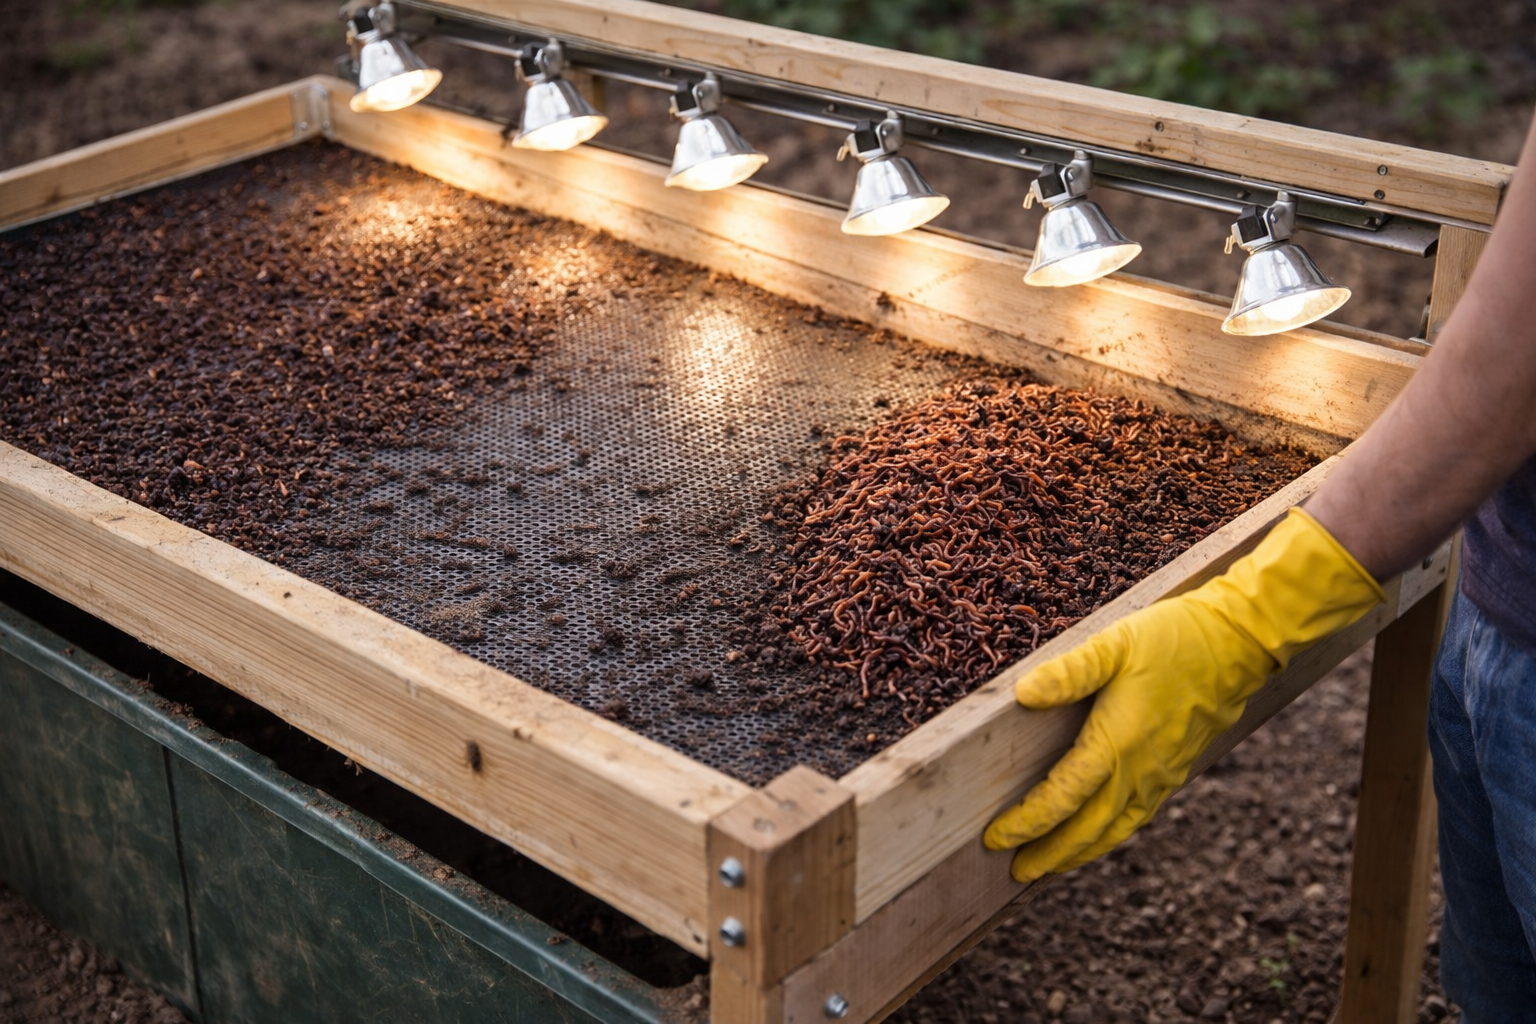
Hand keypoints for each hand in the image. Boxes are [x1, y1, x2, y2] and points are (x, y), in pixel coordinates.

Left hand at [983, 508, 1383, 882]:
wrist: (1238, 645)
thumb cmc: (1172, 639)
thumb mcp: (1114, 644)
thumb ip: (1070, 672)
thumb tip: (1024, 694)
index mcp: (1118, 742)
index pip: (1063, 796)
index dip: (1027, 822)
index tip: (995, 839)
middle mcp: (1140, 770)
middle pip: (1087, 829)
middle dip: (1049, 854)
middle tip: (1014, 873)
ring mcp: (1161, 775)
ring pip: (1114, 831)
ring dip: (1078, 853)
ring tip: (1047, 869)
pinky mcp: (1175, 771)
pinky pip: (1137, 817)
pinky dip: (1109, 836)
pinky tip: (1096, 837)